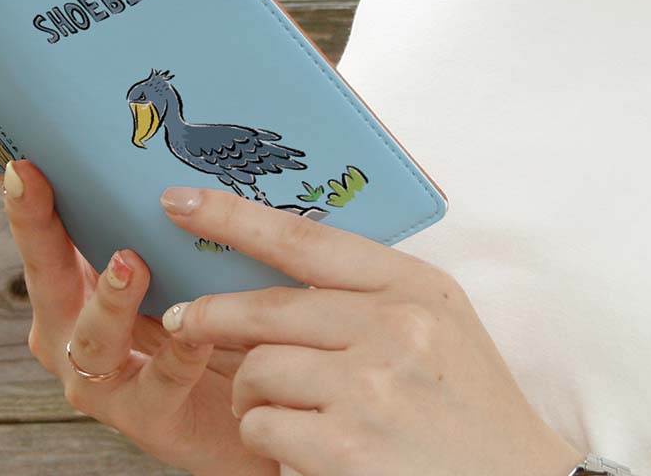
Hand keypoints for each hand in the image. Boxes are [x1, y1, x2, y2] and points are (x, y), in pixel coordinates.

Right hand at [0, 160, 277, 475]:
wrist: (255, 402)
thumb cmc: (209, 322)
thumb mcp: (180, 264)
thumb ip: (161, 225)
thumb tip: (166, 158)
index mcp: (76, 293)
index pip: (46, 240)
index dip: (29, 204)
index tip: (19, 162)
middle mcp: (74, 336)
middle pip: (47, 280)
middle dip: (38, 231)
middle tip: (33, 185)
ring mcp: (105, 382)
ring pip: (92, 339)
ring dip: (109, 299)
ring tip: (129, 263)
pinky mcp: (150, 417)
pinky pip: (161, 382)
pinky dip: (179, 352)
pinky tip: (196, 329)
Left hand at [158, 186, 586, 475]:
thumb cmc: (469, 405)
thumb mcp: (437, 321)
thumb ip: (369, 289)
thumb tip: (273, 274)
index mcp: (414, 285)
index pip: (304, 239)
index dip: (232, 216)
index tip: (181, 200)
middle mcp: (393, 327)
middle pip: (265, 308)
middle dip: (210, 317)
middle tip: (182, 322)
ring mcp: (369, 389)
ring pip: (258, 372)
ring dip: (251, 394)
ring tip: (274, 408)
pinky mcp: (345, 450)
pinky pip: (264, 428)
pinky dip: (267, 440)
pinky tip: (298, 449)